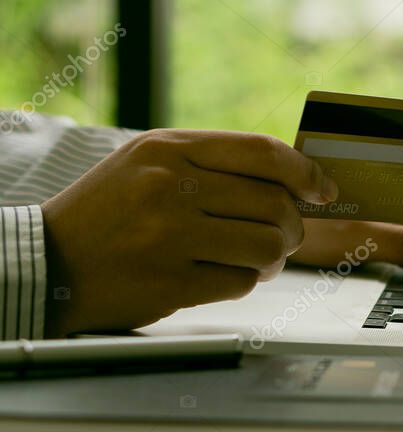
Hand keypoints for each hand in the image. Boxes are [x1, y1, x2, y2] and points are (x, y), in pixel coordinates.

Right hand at [41, 129, 337, 336]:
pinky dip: (246, 280)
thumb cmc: (109, 209)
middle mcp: (169, 187)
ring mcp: (169, 236)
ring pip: (266, 244)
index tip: (324, 190)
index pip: (262, 152)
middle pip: (273, 203)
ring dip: (276, 256)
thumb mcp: (150, 161)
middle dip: (294, 224)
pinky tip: (230, 274)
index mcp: (168, 148)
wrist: (48, 260)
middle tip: (288, 233)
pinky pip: (241, 282)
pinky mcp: (170, 283)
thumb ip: (214, 161)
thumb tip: (294, 177)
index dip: (306, 172)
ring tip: (263, 256)